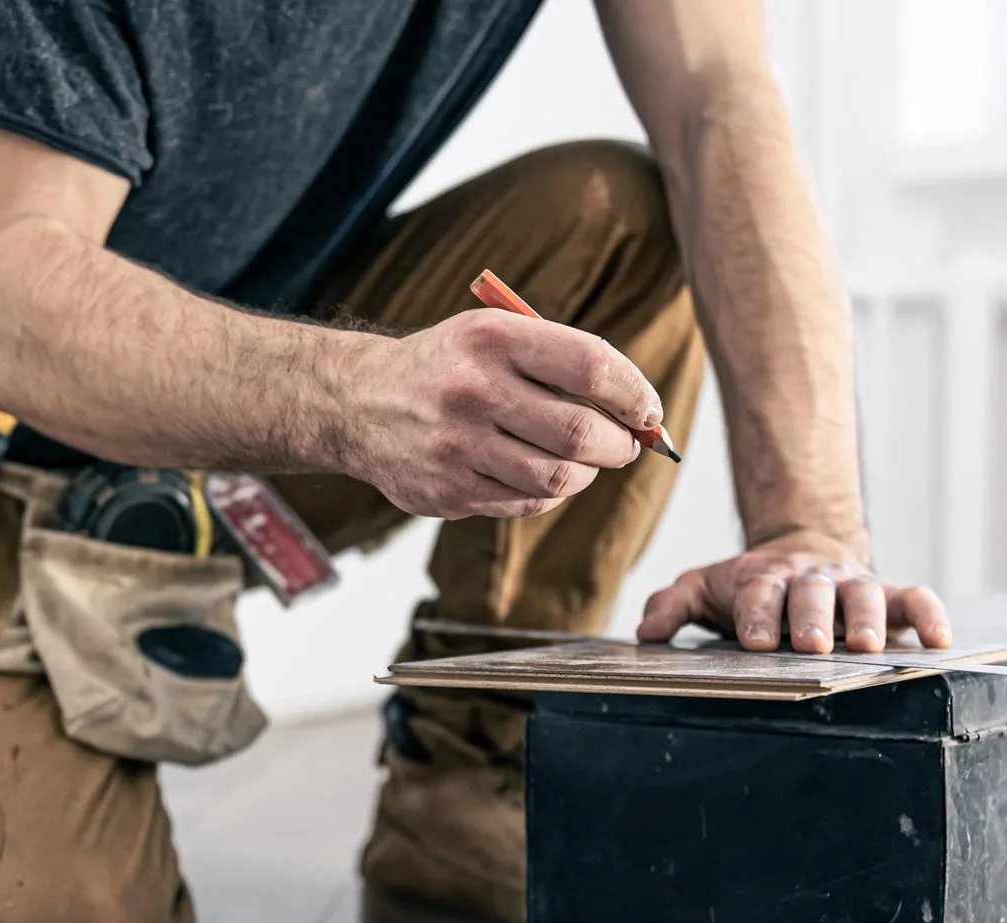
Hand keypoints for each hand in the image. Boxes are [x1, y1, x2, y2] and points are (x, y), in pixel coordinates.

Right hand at [338, 309, 660, 519]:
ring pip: (558, 478)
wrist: (358, 402)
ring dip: (587, 473)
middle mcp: (474, 391)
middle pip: (581, 432)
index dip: (634, 394)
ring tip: (585, 462)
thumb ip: (559, 362)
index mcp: (493, 338)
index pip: (591, 366)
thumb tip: (635, 411)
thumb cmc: (446, 367)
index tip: (648, 411)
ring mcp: (457, 446)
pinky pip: (525, 504)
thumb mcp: (493, 334)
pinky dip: (549, 495)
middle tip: (625, 444)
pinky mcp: (447, 491)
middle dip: (619, 445)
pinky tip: (543, 476)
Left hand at [636, 533, 950, 653]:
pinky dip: (929, 615)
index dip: (756, 615)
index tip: (752, 641)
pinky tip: (939, 640)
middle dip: (812, 618)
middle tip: (810, 644)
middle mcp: (811, 580)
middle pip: (813, 594)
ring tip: (867, 646)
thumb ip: (673, 604)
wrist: (799, 552)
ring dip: (866, 620)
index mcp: (764, 580)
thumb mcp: (704, 589)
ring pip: (864, 595)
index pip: (758, 595)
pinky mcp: (888, 595)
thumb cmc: (749, 586)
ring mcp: (852, 585)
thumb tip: (647, 631)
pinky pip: (914, 598)